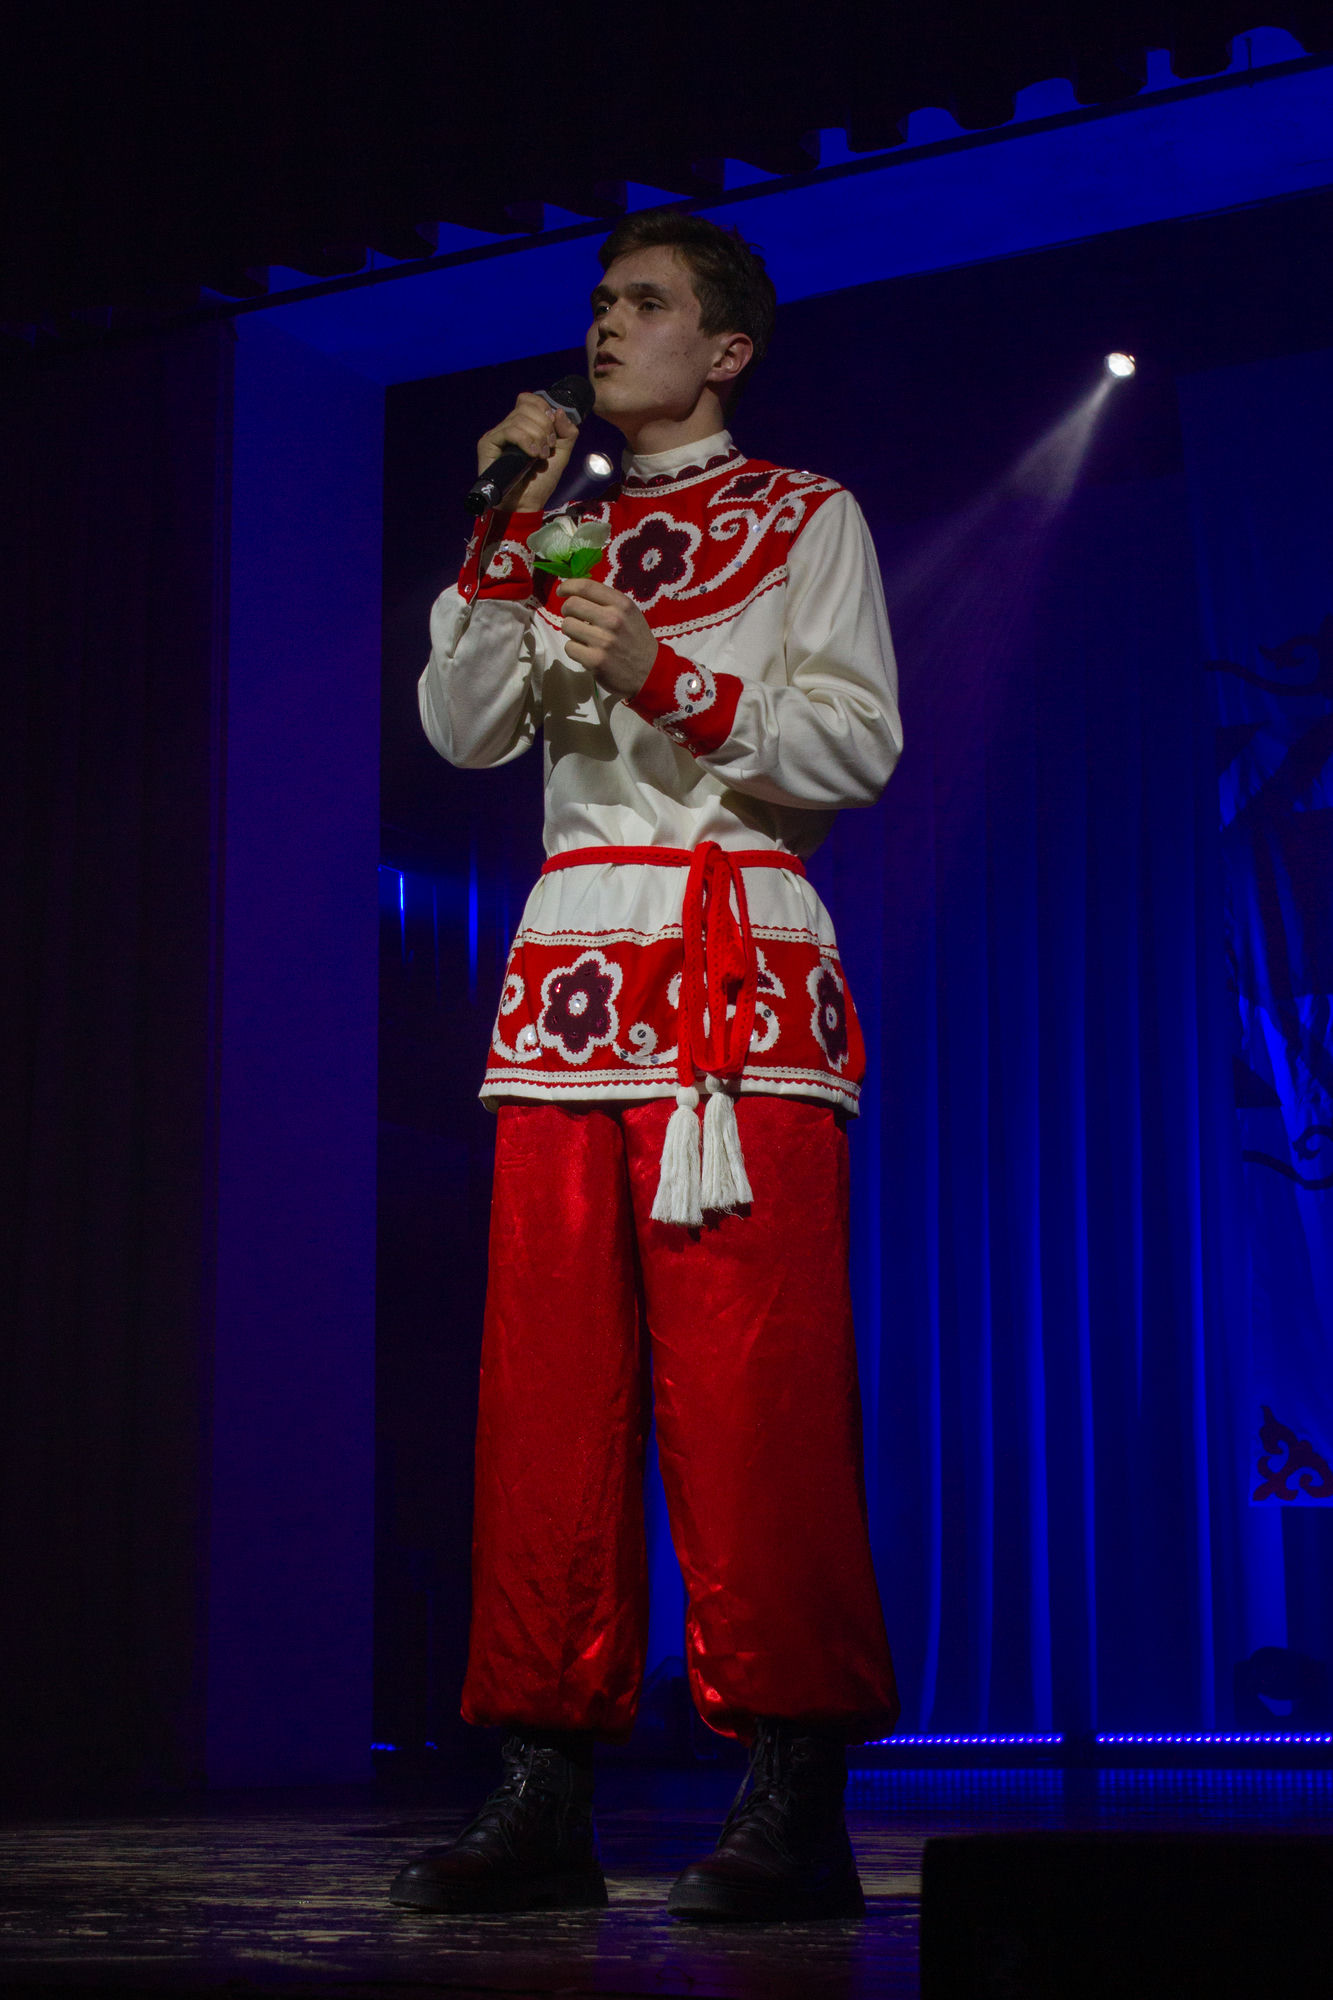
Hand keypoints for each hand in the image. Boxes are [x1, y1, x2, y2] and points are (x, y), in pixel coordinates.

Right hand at [476, 392, 579, 514]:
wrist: (525, 505)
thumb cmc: (540, 482)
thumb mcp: (561, 454)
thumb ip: (567, 432)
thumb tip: (558, 411)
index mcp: (524, 425)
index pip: (529, 399)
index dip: (544, 409)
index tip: (553, 431)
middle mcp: (509, 426)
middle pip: (527, 406)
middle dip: (545, 426)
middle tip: (547, 448)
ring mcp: (497, 434)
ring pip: (520, 418)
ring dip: (538, 436)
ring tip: (540, 456)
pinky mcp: (488, 443)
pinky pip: (510, 430)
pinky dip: (526, 441)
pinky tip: (532, 455)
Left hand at [557, 577, 657, 696]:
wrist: (651, 672)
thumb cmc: (636, 640)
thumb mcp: (629, 614)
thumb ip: (607, 602)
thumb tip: (575, 592)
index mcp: (622, 604)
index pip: (586, 586)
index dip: (568, 586)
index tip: (562, 591)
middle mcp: (613, 619)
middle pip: (571, 605)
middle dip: (567, 610)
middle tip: (573, 618)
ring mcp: (603, 641)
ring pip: (567, 626)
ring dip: (571, 631)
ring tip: (583, 637)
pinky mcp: (595, 661)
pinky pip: (569, 647)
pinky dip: (574, 650)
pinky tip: (586, 652)